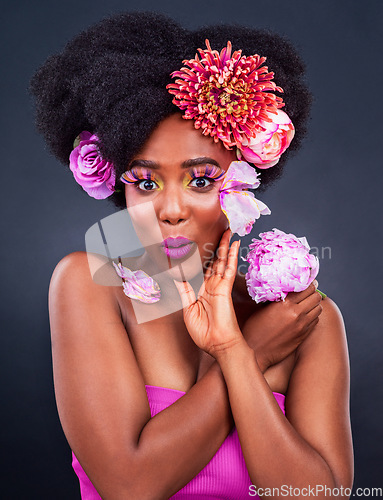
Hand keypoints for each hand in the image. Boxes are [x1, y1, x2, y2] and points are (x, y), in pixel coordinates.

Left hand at [174, 230, 241, 357]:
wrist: (218, 344)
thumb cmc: (203, 332)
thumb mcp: (188, 310)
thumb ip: (184, 291)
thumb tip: (176, 276)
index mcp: (200, 292)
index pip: (199, 270)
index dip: (195, 258)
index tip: (191, 244)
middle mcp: (210, 286)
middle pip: (213, 262)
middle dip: (214, 247)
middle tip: (216, 231)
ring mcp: (219, 286)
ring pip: (222, 261)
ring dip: (224, 246)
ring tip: (227, 231)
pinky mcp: (225, 288)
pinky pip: (230, 268)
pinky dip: (232, 256)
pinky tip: (235, 244)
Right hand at [242, 281, 322, 371]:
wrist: (256, 352)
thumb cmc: (254, 328)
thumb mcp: (262, 308)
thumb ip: (277, 298)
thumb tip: (286, 289)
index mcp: (285, 304)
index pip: (306, 287)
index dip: (308, 283)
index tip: (305, 282)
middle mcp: (296, 314)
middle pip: (316, 297)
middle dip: (313, 293)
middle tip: (307, 292)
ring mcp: (302, 326)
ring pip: (319, 309)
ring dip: (314, 304)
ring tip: (306, 304)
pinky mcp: (304, 335)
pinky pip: (315, 321)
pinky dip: (312, 316)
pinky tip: (304, 316)